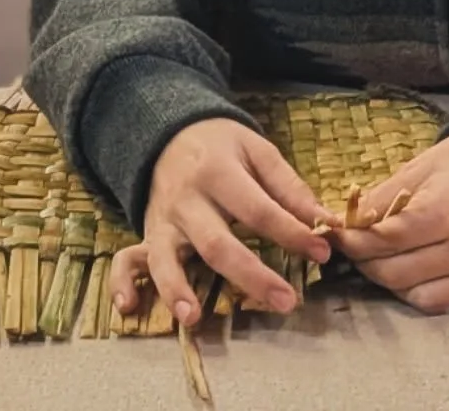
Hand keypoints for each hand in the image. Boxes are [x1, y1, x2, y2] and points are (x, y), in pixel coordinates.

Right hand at [109, 119, 334, 325]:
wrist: (168, 130)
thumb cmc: (220, 145)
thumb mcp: (256, 150)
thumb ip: (289, 187)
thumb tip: (325, 222)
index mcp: (217, 171)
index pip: (258, 209)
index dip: (291, 232)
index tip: (323, 252)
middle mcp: (187, 198)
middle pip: (217, 242)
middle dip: (251, 276)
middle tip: (286, 301)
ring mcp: (163, 219)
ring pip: (166, 257)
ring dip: (177, 289)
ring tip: (195, 319)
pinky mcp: (147, 234)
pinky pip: (127, 259)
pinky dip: (122, 283)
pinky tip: (128, 307)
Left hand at [334, 133, 448, 314]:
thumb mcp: (421, 167)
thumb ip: (383, 198)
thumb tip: (346, 223)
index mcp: (448, 209)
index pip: (387, 239)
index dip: (355, 241)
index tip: (338, 237)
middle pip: (397, 272)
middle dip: (365, 263)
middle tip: (352, 250)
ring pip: (417, 296)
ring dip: (390, 282)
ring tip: (379, 261)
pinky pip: (443, 302)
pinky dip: (419, 292)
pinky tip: (410, 272)